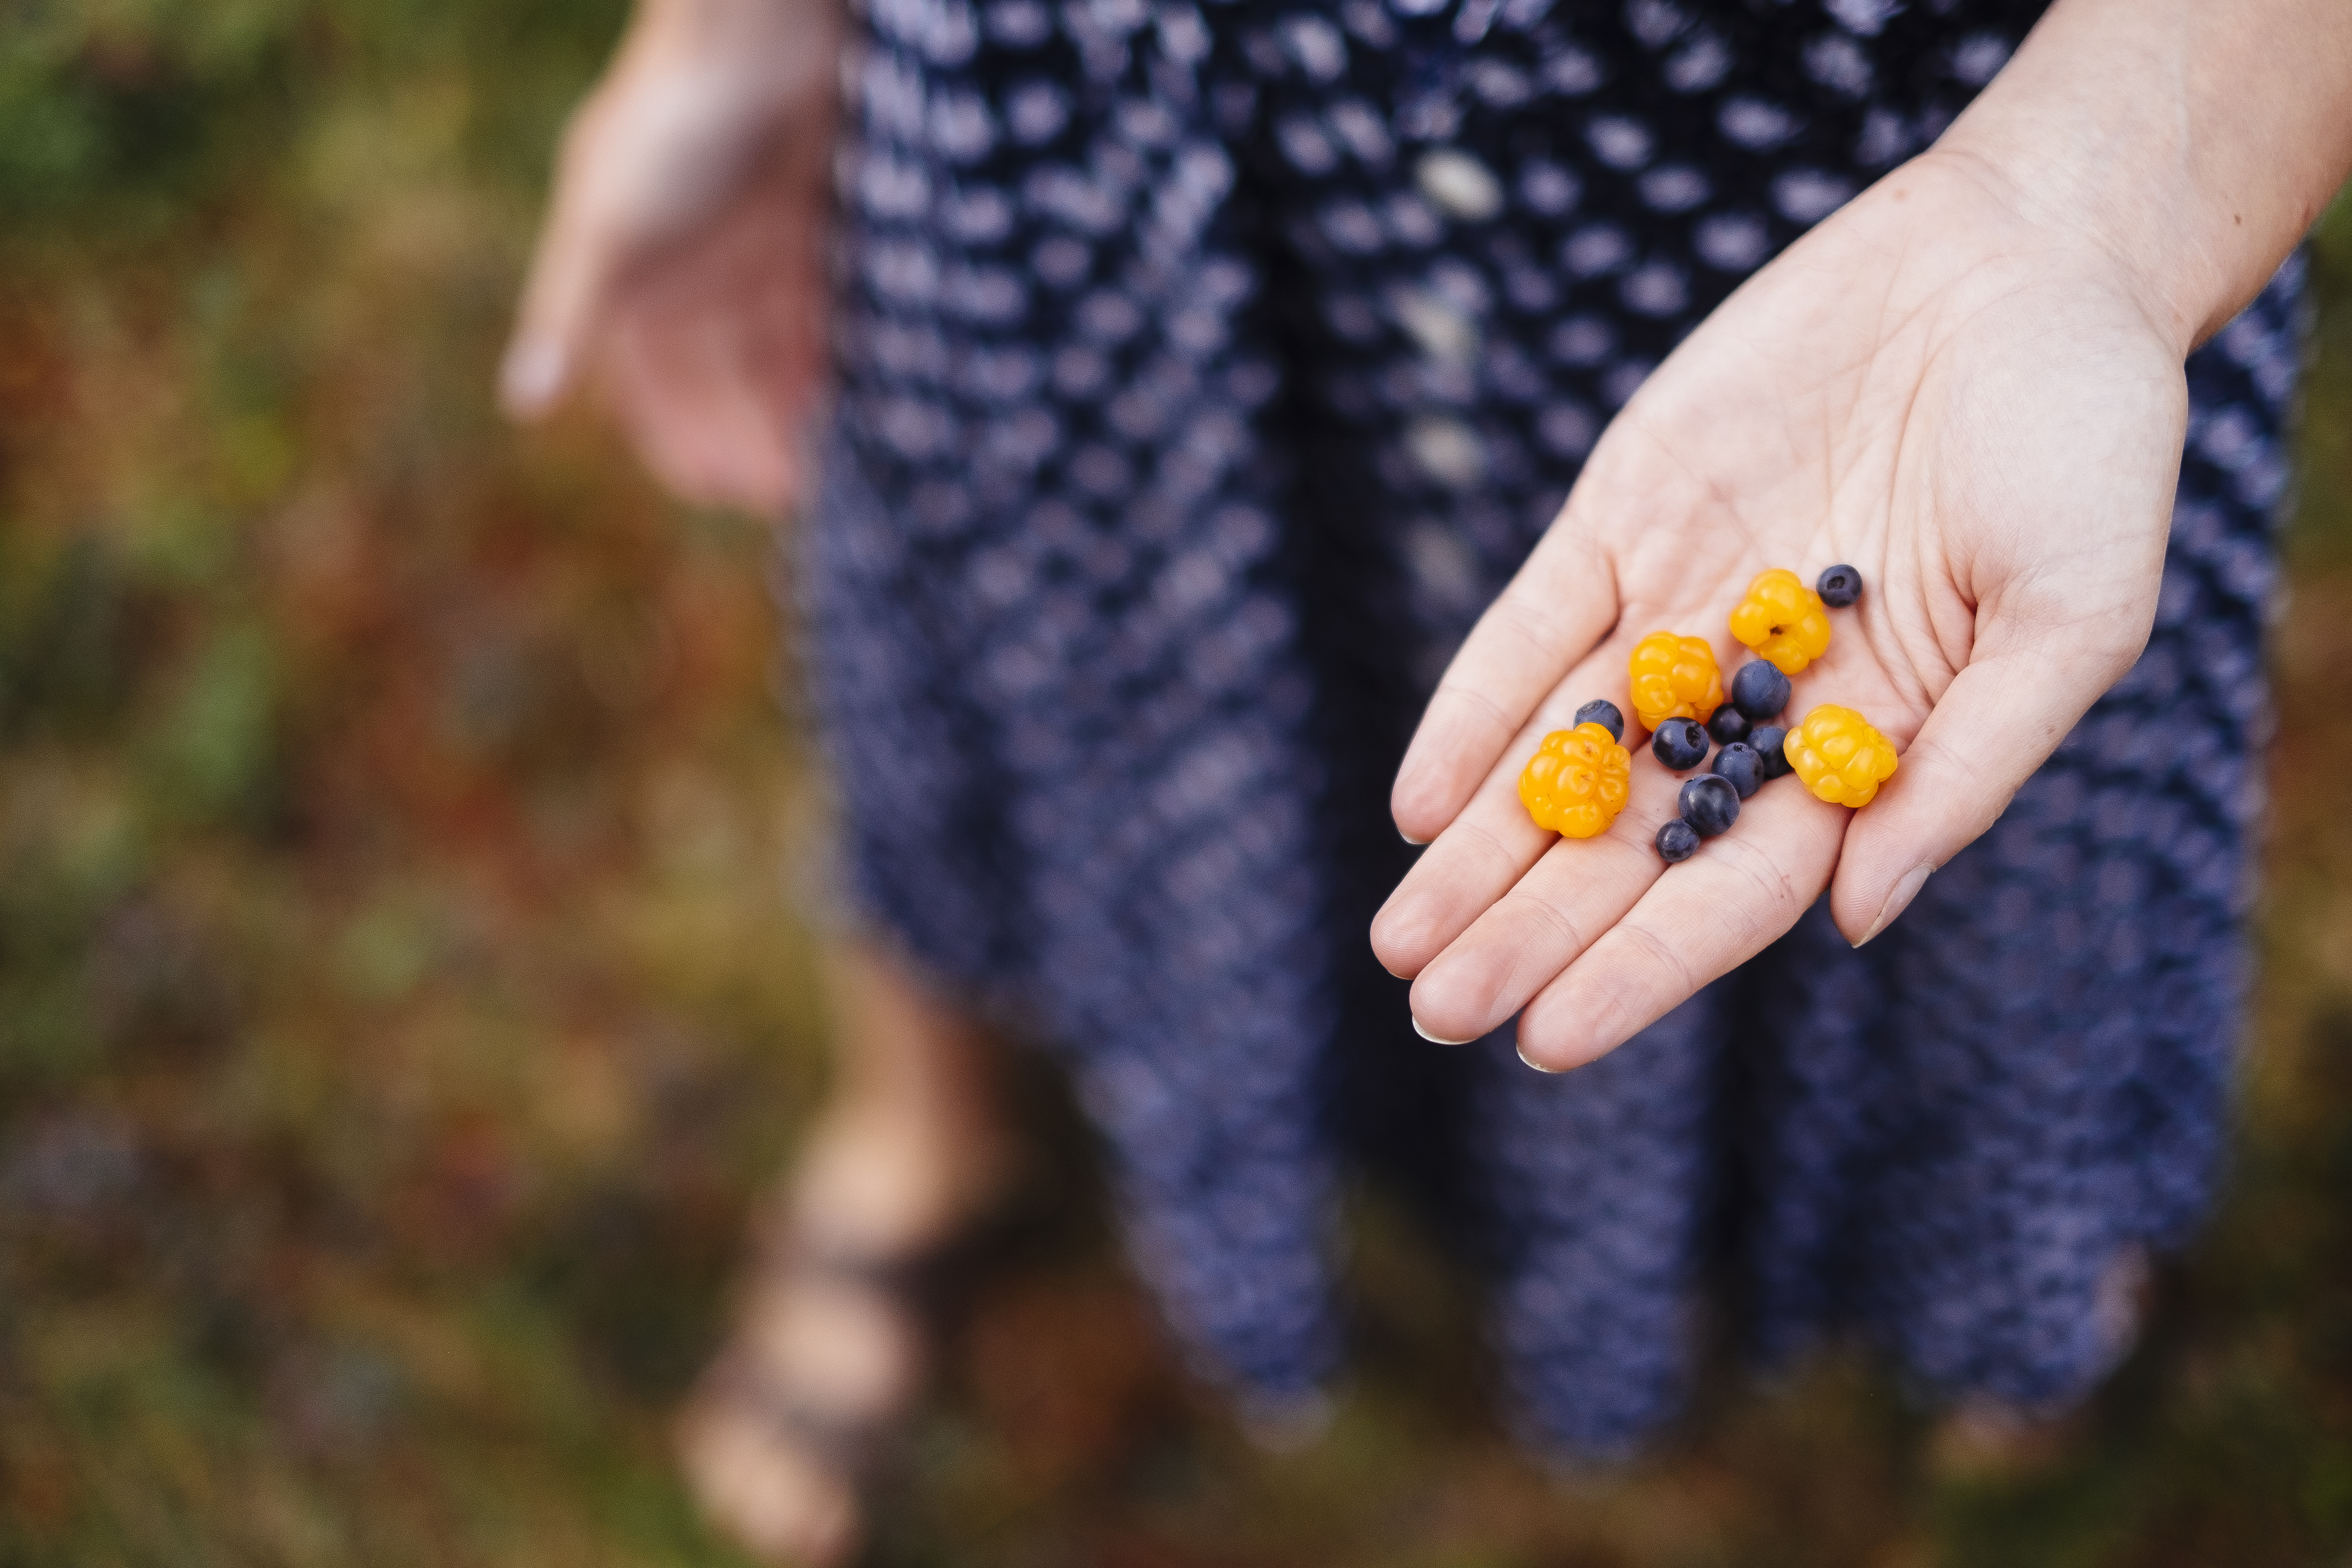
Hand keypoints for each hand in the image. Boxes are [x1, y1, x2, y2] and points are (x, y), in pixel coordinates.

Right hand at [500, 0, 838, 513]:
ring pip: (765, 352)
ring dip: (786, 410)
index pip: (643, 379)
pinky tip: (848, 405)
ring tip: (822, 472)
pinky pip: (810, 310)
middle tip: (784, 500)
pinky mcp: (801, 225)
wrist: (757, 25)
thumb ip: (569, 314)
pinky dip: (822, 356)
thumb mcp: (608, 224)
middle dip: (742, 436)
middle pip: (712, 376)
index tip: (715, 492)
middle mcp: (683, 268)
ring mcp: (743, 247)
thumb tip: (523, 406)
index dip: (675, 436)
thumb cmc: (670, 120)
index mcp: (624, 274)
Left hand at [1371, 150, 2192, 1069]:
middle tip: (1433, 1009)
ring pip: (1559, 755)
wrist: (2023, 265)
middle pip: (1623, 843)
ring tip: (1397, 939)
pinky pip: (1531, 629)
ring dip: (1477, 849)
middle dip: (1526, 929)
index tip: (1547, 1040)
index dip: (1640, 966)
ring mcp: (1679, 610)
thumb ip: (1969, 767)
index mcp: (1863, 749)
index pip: (1732, 890)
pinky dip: (1474, 712)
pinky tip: (1418, 801)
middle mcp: (1755, 700)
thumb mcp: (2075, 614)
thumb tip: (1855, 922)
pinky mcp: (1624, 520)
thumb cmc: (2085, 446)